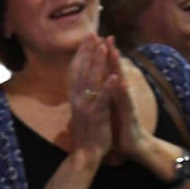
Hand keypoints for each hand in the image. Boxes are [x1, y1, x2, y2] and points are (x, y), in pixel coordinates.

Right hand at [69, 35, 116, 159]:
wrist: (86, 154)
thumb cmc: (87, 133)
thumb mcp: (81, 111)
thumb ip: (81, 97)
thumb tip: (79, 87)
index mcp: (75, 97)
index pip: (76, 70)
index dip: (81, 53)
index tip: (87, 39)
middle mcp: (77, 99)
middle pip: (81, 70)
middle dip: (88, 52)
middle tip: (93, 34)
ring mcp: (86, 107)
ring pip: (91, 81)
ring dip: (97, 63)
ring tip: (103, 47)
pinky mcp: (96, 116)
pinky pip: (103, 99)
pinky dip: (108, 88)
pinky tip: (115, 76)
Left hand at [108, 45, 153, 163]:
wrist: (134, 145)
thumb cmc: (120, 125)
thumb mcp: (110, 107)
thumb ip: (107, 94)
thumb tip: (101, 84)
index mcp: (112, 93)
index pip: (106, 72)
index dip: (101, 58)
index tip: (94, 42)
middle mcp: (120, 94)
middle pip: (115, 71)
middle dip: (111, 54)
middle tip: (107, 36)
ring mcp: (126, 102)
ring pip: (121, 81)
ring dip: (118, 67)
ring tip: (114, 52)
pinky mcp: (129, 113)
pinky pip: (125, 101)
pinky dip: (122, 91)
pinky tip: (121, 81)